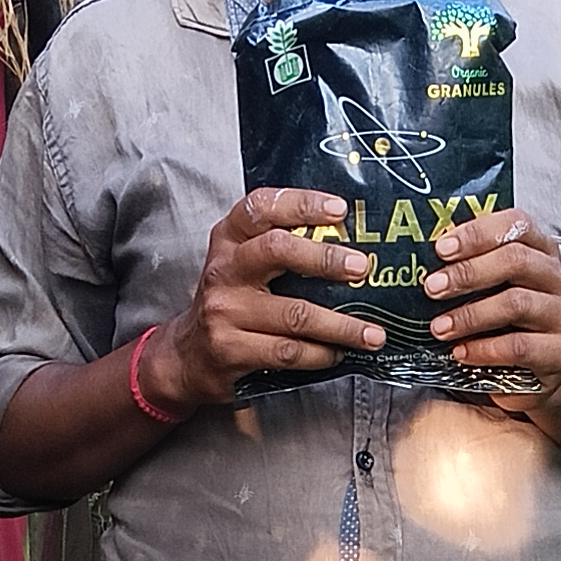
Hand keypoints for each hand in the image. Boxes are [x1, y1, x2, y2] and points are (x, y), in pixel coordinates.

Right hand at [143, 188, 384, 406]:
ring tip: (373, 334)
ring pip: (294, 313)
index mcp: (229, 239)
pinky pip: (288, 351)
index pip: (262, 207)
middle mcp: (224, 269)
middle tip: (362, 267)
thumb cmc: (231, 303)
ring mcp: (224, 311)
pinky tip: (338, 354)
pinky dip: (320, 354)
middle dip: (326, 257)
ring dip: (341, 325)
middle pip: (277, 250)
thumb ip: (280, 248)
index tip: (340, 210)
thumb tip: (351, 243)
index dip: (302, 204)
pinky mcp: (230, 350)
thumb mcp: (242, 265)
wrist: (187, 356)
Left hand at [423, 208, 560, 400]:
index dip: (478, 233)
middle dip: (468, 273)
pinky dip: (484, 349)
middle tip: (432, 288)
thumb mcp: (488, 292)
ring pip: (517, 303)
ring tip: (439, 328)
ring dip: (470, 315)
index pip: (517, 225)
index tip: (440, 248)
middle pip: (517, 260)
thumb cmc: (503, 326)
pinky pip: (520, 346)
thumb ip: (469, 269)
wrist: (535, 376)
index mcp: (541, 252)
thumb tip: (420, 258)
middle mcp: (559, 278)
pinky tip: (460, 353)